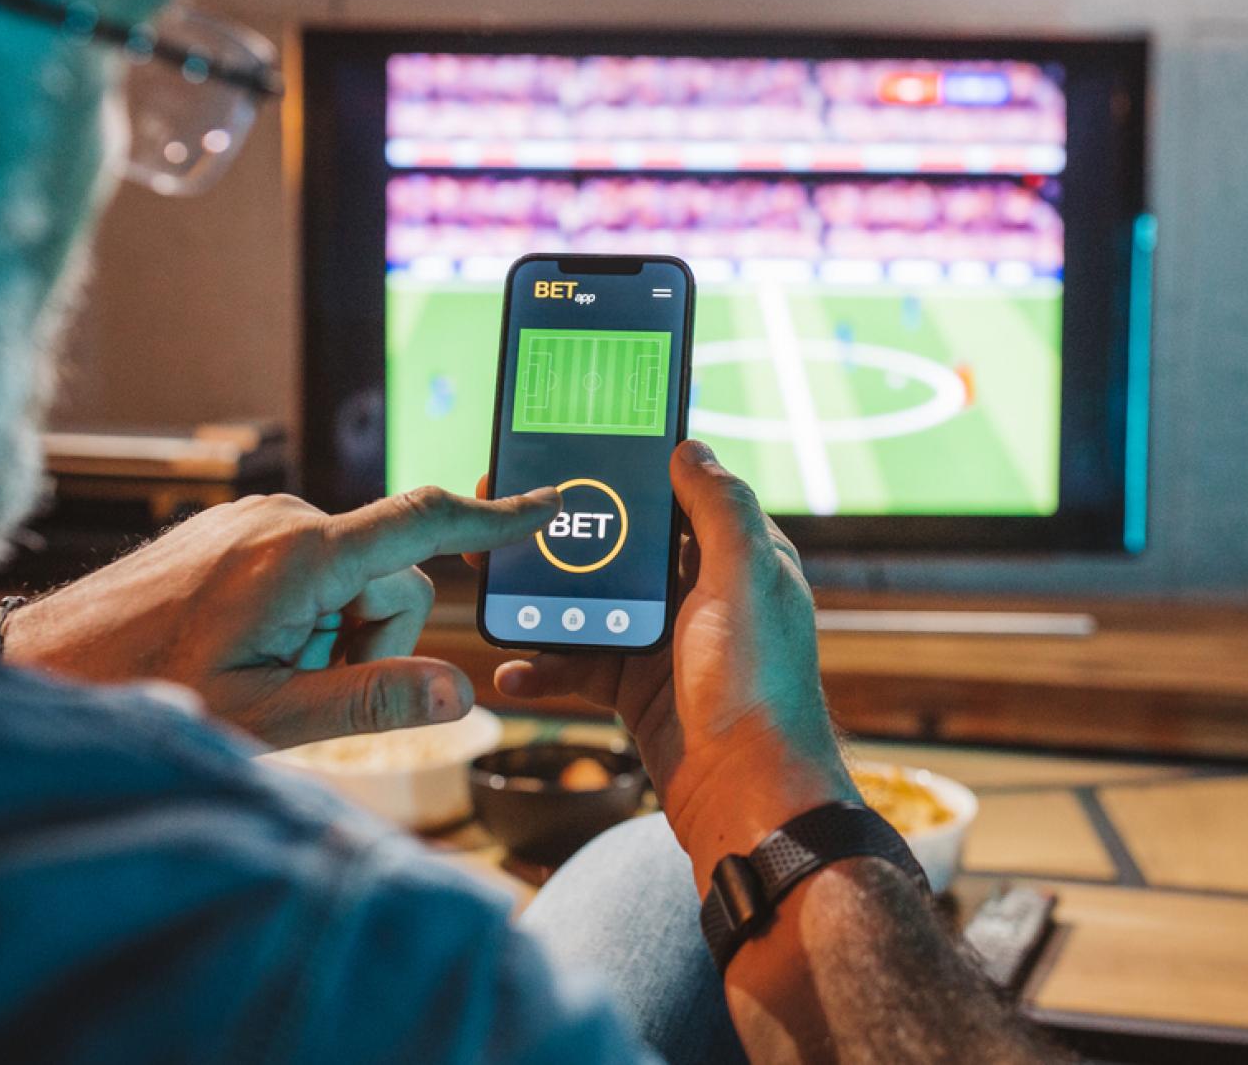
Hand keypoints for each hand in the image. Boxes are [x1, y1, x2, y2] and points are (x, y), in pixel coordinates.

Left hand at [0, 486, 559, 747]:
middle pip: (394, 577)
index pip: (425, 524)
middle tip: (301, 687)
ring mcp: (261, 516)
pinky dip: (306, 612)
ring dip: (335, 631)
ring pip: (356, 576)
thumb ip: (371, 702)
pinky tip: (249, 646)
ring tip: (264, 670)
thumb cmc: (151, 692)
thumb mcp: (268, 719)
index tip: (551, 505)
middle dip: (374, 639)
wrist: (49, 660)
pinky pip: (315, 565)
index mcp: (303, 556)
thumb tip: (459, 693)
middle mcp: (287, 518)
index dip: (495, 520)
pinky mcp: (243, 525)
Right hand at [487, 443, 854, 887]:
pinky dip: (546, 666)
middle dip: (567, 535)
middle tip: (504, 516)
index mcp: (739, 559)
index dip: (629, 473)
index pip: (680, 497)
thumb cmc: (756, 687)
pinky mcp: (641, 690)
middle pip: (625, 548)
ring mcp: (671, 644)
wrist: (748, 800)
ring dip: (544, 599)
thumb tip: (690, 448)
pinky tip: (513, 671)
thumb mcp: (745, 578)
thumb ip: (720, 509)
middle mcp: (707, 595)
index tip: (572, 453)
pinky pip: (582, 665)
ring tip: (491, 585)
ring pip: (594, 604)